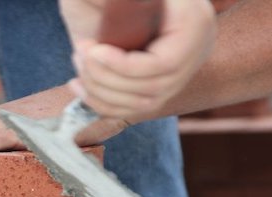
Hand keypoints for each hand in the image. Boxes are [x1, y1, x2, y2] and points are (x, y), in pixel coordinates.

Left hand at [61, 0, 216, 118]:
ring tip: (78, 62)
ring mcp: (179, 72)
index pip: (165, 64)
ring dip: (100, 90)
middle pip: (152, 88)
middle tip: (80, 53)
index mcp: (192, 20)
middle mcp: (193, 50)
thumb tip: (111, 7)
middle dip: (106, 78)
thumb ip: (122, 0)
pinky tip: (78, 85)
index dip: (124, 66)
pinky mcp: (158, 86)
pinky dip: (100, 103)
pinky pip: (132, 109)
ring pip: (142, 104)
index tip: (93, 51)